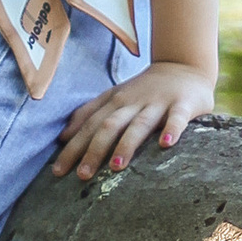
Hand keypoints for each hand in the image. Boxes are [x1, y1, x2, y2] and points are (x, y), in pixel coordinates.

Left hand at [52, 60, 216, 182]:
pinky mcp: (183, 104)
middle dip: (94, 150)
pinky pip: (177, 117)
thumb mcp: (114, 96)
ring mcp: (158, 102)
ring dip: (127, 144)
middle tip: (82, 175)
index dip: (73, 147)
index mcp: (115, 102)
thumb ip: (89, 113)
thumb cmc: (145, 89)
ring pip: (139, 124)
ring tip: (116, 167)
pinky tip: (166, 144)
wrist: (184, 65)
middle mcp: (133, 102)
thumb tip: (63, 136)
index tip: (58, 171)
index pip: (89, 126)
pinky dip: (172, 129)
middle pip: (109, 126)